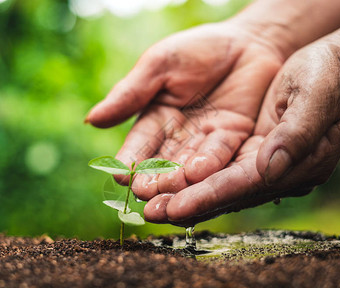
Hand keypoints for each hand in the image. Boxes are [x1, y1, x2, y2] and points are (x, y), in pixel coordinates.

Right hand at [87, 21, 283, 197]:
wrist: (248, 40)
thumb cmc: (198, 49)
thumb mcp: (160, 65)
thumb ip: (131, 93)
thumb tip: (91, 119)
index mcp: (156, 119)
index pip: (138, 144)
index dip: (129, 159)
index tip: (119, 175)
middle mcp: (179, 136)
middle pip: (162, 162)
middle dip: (152, 179)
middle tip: (142, 194)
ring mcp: (206, 140)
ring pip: (190, 164)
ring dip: (178, 180)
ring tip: (167, 192)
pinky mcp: (234, 138)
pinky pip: (220, 152)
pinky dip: (208, 164)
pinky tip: (196, 174)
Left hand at [144, 31, 339, 225]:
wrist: (335, 65)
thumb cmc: (330, 73)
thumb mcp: (319, 94)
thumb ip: (297, 132)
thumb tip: (269, 169)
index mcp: (302, 163)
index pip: (245, 184)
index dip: (208, 196)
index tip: (173, 207)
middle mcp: (282, 173)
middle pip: (228, 194)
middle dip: (188, 204)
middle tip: (149, 213)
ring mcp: (268, 166)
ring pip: (220, 187)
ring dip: (184, 195)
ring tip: (149, 204)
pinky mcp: (254, 154)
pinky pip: (220, 171)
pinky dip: (193, 179)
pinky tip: (168, 183)